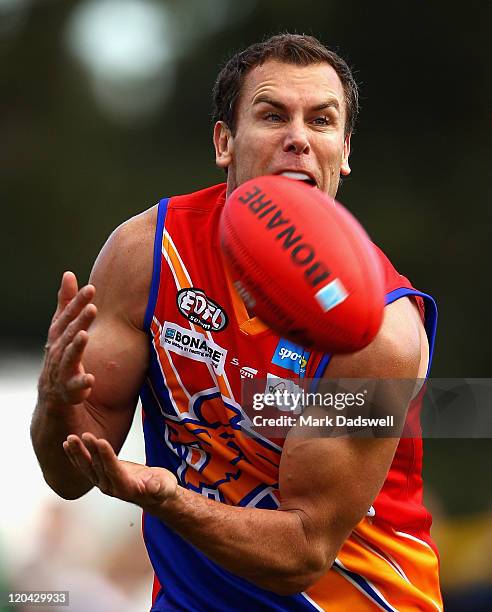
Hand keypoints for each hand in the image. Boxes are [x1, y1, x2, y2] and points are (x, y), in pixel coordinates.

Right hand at [39, 271, 96, 405]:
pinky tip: (90, 379)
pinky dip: (81, 383)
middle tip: (92, 307)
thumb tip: (69, 274)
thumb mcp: (64, 331)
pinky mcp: (68, 394)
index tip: (90, 287)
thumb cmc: (63, 358)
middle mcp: (57, 354)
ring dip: (75, 347)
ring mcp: (61, 374)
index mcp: (58, 338)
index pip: (66, 317)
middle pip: (67, 335)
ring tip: (84, 335)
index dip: (76, 303)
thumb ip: (67, 304)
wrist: (56, 401)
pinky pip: (74, 388)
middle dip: (78, 321)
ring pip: (67, 358)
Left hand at [63, 433, 177, 509]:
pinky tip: (68, 445)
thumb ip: (159, 486)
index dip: (107, 456)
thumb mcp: (165, 487)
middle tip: (83, 435)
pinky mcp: (100, 476)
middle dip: (89, 451)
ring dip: (78, 453)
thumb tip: (153, 486)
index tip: (100, 441)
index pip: (114, 470)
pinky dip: (76, 455)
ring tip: (70, 439)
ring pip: (88, 467)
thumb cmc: (162, 488)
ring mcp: (103, 483)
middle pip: (98, 467)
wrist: (155, 495)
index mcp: (127, 488)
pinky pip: (86, 466)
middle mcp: (111, 487)